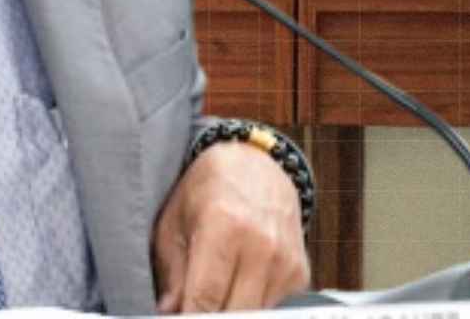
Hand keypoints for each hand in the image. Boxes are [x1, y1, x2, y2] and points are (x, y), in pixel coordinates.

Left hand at [152, 140, 308, 312]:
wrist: (256, 165)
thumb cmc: (207, 190)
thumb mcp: (175, 220)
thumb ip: (172, 271)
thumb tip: (168, 311)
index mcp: (224, 226)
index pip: (205, 297)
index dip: (188, 317)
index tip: (177, 317)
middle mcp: (261, 245)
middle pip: (233, 312)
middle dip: (208, 316)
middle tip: (191, 308)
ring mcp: (285, 262)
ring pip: (254, 314)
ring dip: (230, 310)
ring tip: (211, 296)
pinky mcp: (300, 274)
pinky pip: (273, 308)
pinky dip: (251, 306)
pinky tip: (235, 288)